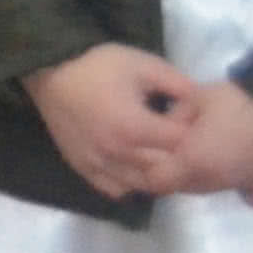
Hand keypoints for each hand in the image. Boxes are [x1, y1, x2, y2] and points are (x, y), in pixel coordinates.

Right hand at [28, 44, 200, 198]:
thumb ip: (180, 85)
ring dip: (156, 172)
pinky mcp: (82, 167)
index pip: (181, 144)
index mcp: (134, 127)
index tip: (185, 116)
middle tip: (175, 135)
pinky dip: (130, 182)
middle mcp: (117, 153)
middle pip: (165, 169)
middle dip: (178, 154)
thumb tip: (202, 104)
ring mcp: (97, 163)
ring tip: (158, 152)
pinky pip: (115, 189)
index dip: (191, 130)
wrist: (49, 69)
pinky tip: (133, 164)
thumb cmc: (99, 65)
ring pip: (142, 184)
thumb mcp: (146, 64)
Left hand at [164, 79, 252, 205]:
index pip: (158, 181)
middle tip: (189, 145)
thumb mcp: (198, 98)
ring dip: (212, 175)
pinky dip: (245, 182)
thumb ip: (177, 117)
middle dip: (182, 170)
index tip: (156, 153)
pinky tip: (248, 163)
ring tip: (220, 148)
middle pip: (187, 186)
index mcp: (193, 162)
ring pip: (217, 189)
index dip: (152, 169)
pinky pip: (251, 192)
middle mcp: (217, 182)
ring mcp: (248, 189)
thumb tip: (170, 127)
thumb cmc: (243, 98)